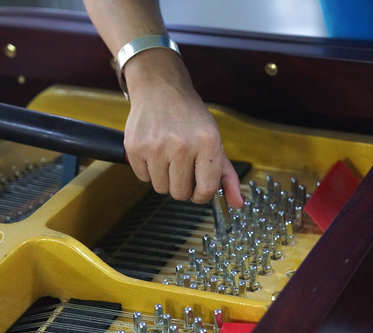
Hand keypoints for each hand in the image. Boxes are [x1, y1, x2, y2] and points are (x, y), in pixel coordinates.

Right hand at [123, 48, 242, 206]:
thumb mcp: (215, 142)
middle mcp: (181, 145)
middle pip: (180, 194)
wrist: (160, 88)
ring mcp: (156, 146)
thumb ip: (227, 176)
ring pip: (161, 188)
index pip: (205, 190)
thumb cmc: (191, 118)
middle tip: (183, 168)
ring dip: (165, 179)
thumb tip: (238, 204)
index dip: (202, 195)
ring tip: (169, 159)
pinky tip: (155, 152)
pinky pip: (143, 178)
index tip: (199, 188)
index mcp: (207, 143)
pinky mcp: (135, 147)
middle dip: (183, 187)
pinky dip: (149, 170)